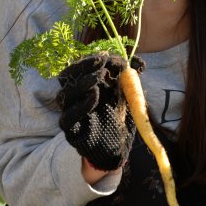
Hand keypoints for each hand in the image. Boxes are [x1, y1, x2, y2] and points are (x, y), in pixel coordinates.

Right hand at [57, 54, 135, 170]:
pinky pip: (69, 117)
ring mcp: (70, 114)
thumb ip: (130, 79)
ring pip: (65, 95)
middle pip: (67, 77)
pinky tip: (95, 96)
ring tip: (100, 75)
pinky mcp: (71, 131)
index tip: (109, 57)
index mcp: (85, 87)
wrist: (116, 149)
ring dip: (83, 82)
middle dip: (84, 66)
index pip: (79, 68)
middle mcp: (74, 98)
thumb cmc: (120, 119)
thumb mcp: (127, 96)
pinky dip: (82, 105)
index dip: (92, 60)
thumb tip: (140, 62)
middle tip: (102, 62)